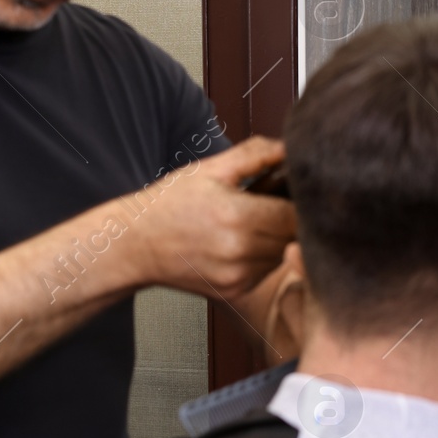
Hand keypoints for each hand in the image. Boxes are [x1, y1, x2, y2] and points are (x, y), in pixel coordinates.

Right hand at [121, 136, 297, 299]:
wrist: (135, 245)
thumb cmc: (170, 203)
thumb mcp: (210, 169)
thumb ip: (255, 155)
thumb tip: (290, 147)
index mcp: (236, 217)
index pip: (296, 213)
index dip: (301, 200)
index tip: (294, 189)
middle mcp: (240, 252)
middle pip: (295, 236)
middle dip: (292, 218)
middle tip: (278, 201)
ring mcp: (238, 276)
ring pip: (284, 254)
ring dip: (281, 238)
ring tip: (258, 220)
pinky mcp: (236, 291)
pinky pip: (268, 270)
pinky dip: (265, 255)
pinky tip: (245, 240)